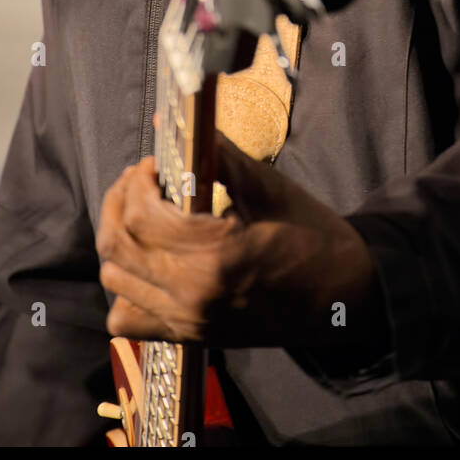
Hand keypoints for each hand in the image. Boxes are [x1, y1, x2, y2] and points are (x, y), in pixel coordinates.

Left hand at [95, 134, 389, 356]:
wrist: (345, 297)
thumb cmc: (313, 238)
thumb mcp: (269, 189)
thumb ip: (218, 156)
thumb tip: (184, 124)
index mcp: (215, 256)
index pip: (141, 215)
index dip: (137, 181)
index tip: (153, 164)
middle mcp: (192, 295)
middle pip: (117, 246)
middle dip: (119, 202)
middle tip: (139, 180)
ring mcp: (188, 321)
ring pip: (114, 281)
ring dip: (118, 241)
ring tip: (141, 214)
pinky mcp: (190, 335)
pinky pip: (128, 320)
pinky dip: (125, 290)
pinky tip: (148, 263)